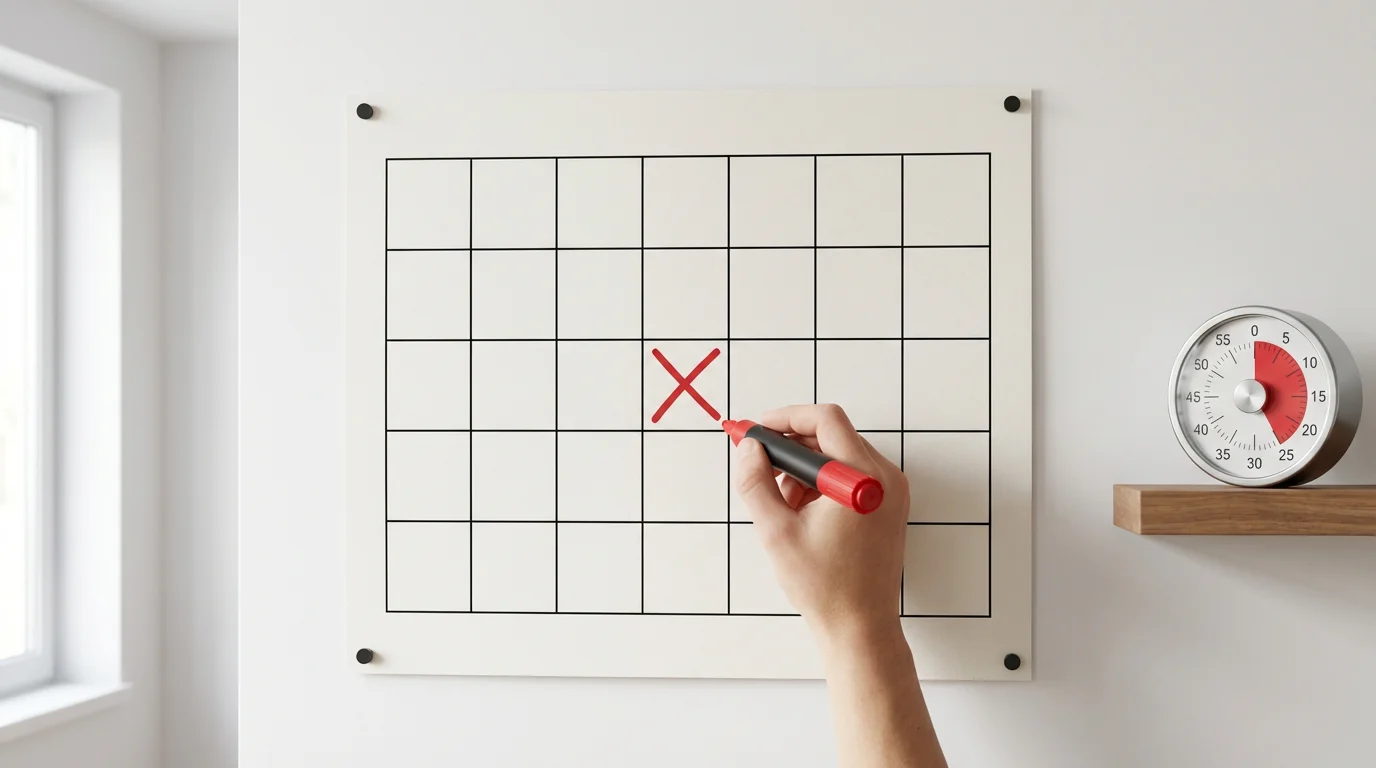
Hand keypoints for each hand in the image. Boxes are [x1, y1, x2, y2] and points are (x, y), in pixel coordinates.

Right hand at [732, 403, 908, 647]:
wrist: (860, 626)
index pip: (825, 420)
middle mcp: (885, 478)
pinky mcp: (888, 504)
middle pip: (833, 434)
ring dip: (804, 467)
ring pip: (839, 454)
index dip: (785, 418)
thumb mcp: (776, 531)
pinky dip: (822, 482)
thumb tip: (749, 448)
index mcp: (863, 479)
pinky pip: (850, 474)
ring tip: (781, 503)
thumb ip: (756, 482)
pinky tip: (801, 511)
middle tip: (759, 464)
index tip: (756, 431)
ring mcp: (891, 491)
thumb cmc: (825, 586)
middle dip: (791, 446)